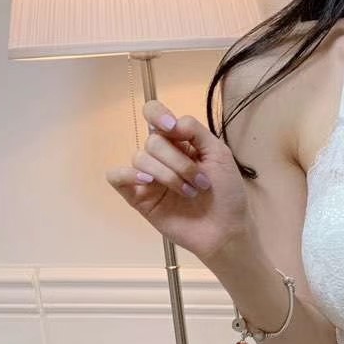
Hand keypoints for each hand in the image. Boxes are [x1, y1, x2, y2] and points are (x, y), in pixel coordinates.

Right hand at [105, 100, 250, 264]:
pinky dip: (128, 175)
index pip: (154, 114)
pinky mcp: (140, 198)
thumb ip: (195, 130)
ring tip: (189, 192)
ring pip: (139, 158)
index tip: (171, 128)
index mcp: (179, 142)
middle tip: (200, 182)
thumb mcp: (219, 154)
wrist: (227, 230)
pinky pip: (116, 177)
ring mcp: (149, 177)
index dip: (157, 114)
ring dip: (168, 174)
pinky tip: (148, 182)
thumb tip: (170, 122)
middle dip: (178, 161)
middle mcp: (161, 157)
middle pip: (153, 141)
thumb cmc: (227, 194)